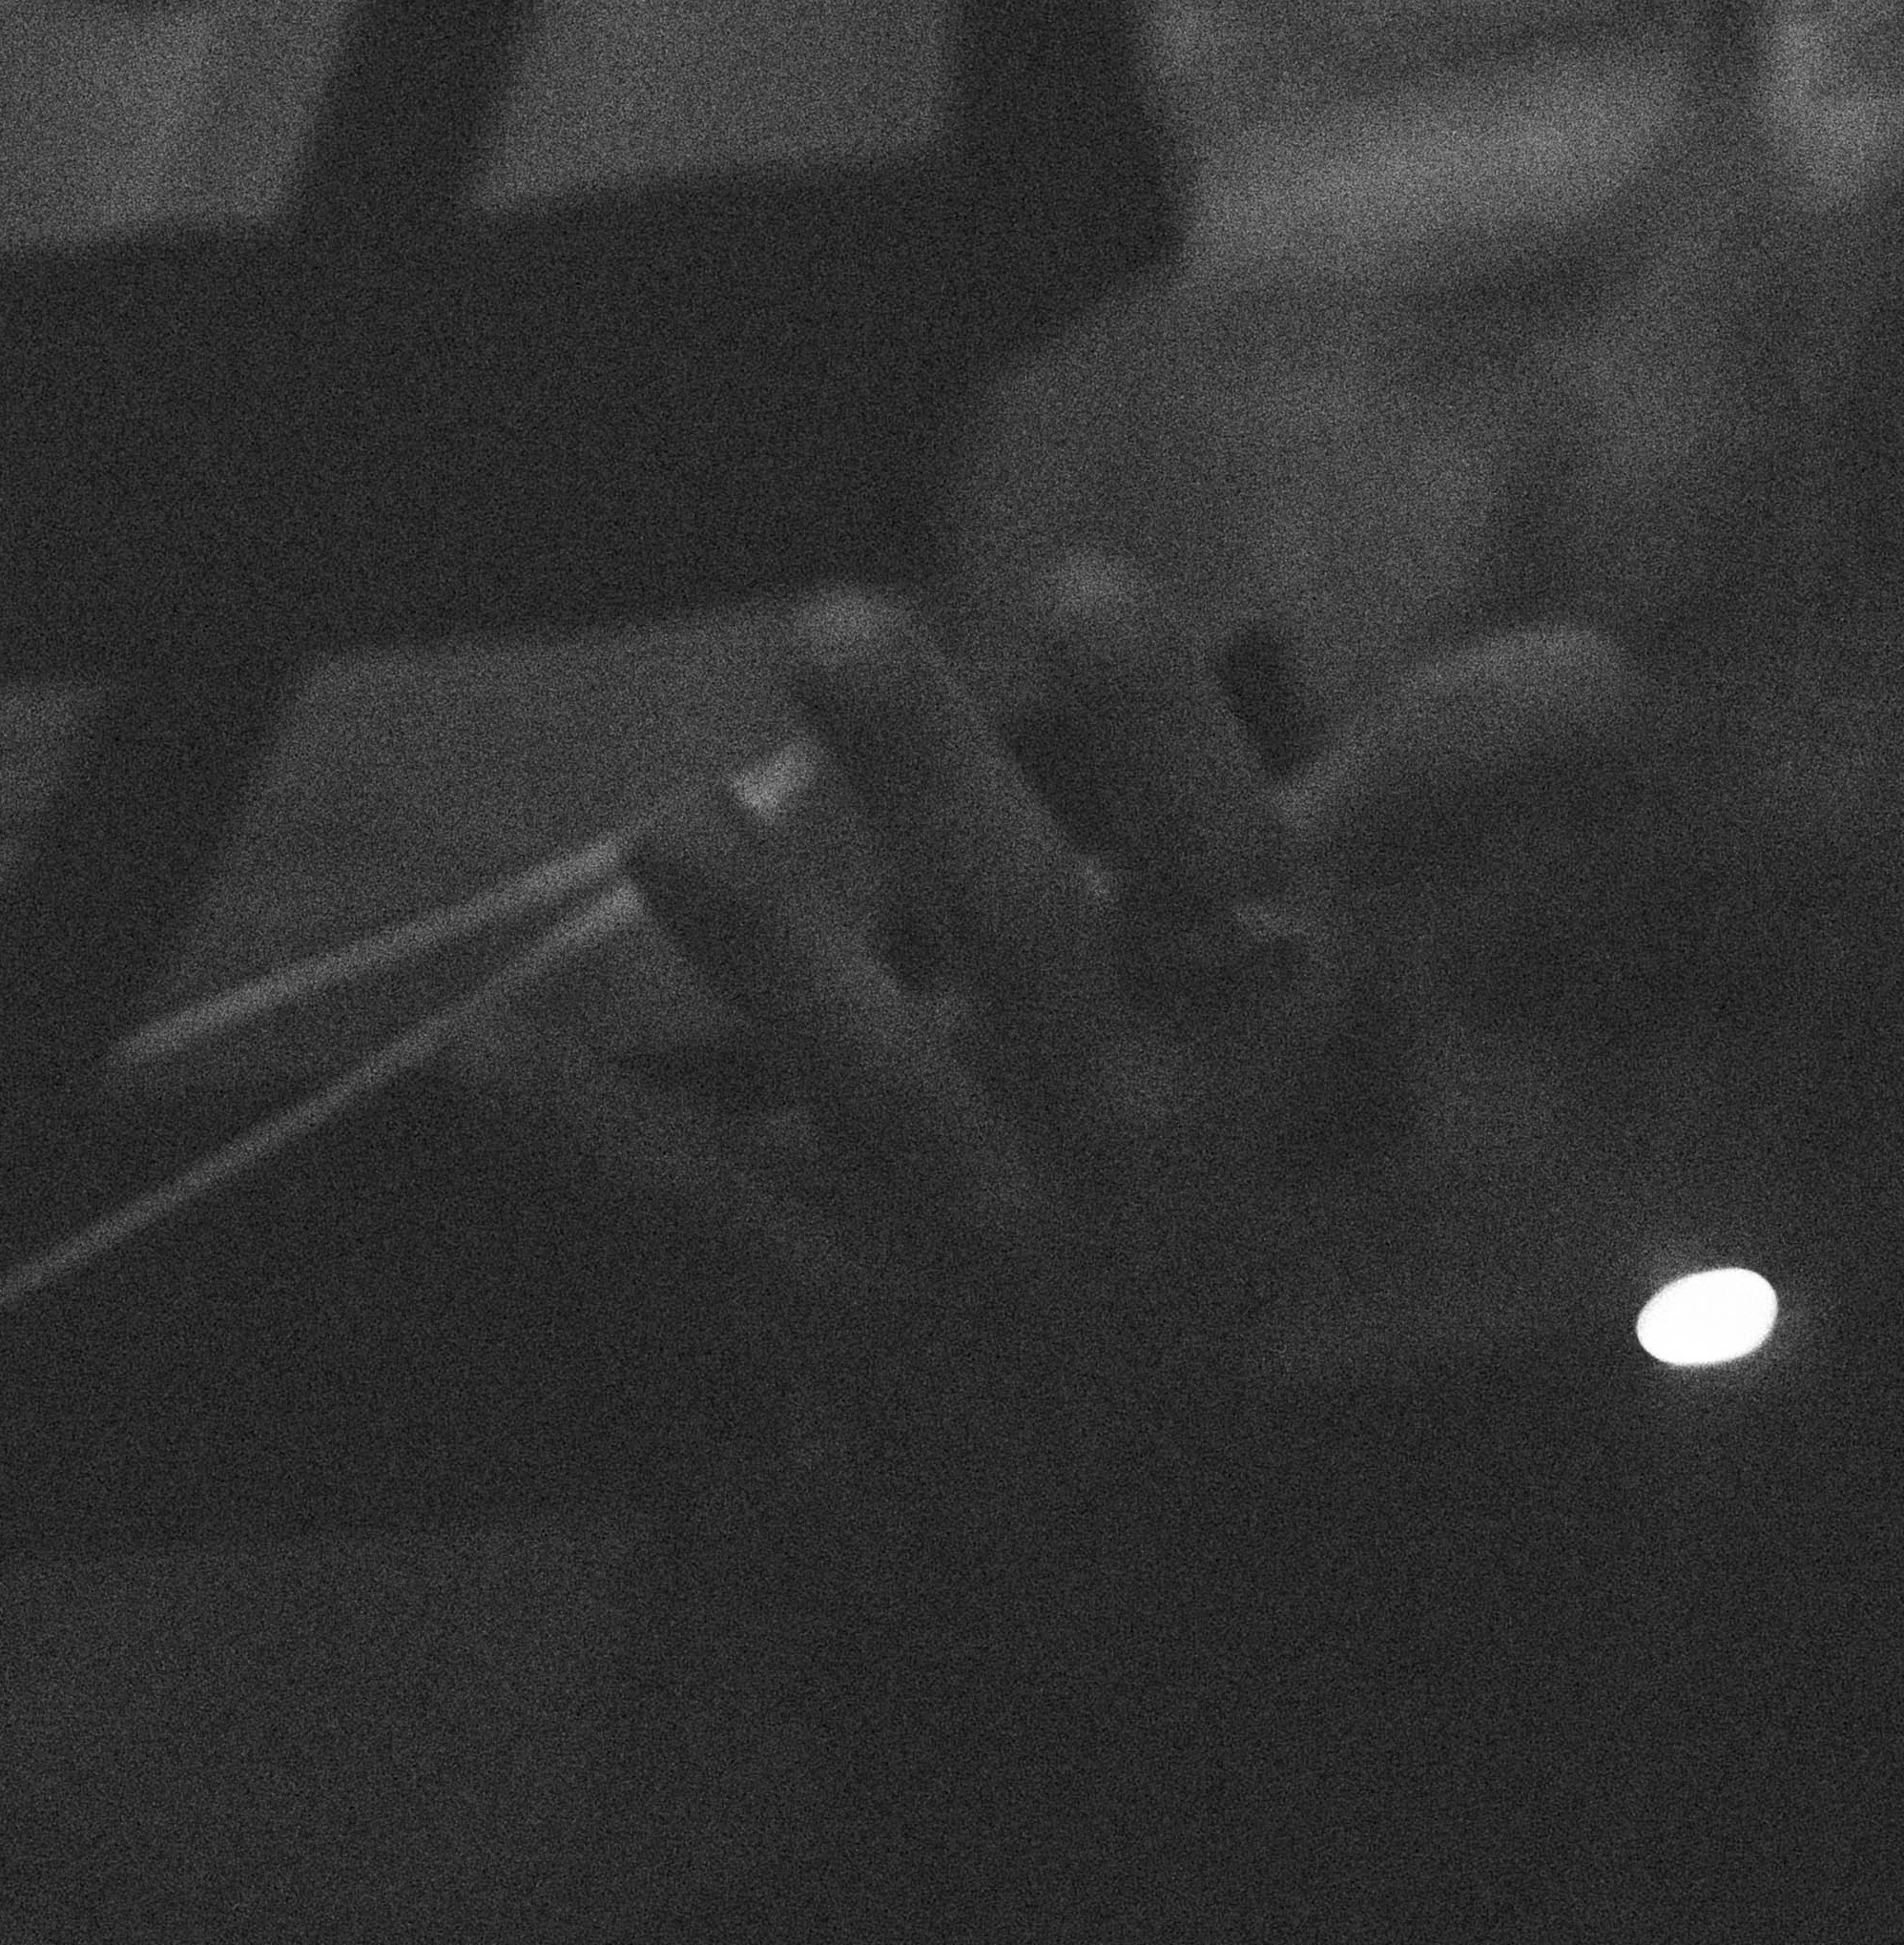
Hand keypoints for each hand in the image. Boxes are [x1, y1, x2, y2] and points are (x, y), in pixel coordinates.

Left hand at [467, 566, 1642, 1479]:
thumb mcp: (1320, 989)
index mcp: (1241, 1028)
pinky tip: (481, 1054)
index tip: (1086, 584)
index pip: (1230, 866)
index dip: (1167, 736)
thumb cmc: (1208, 1147)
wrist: (1123, 1502)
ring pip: (867, 1087)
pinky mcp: (842, 1317)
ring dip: (765, 952)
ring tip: (660, 823)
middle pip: (1030, 945)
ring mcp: (977, 1233)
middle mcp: (1121, 1129)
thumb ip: (1421, 805)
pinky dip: (593, 1143)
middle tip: (830, 613)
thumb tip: (1606, 666)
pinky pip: (709, 1221)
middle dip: (935, 782)